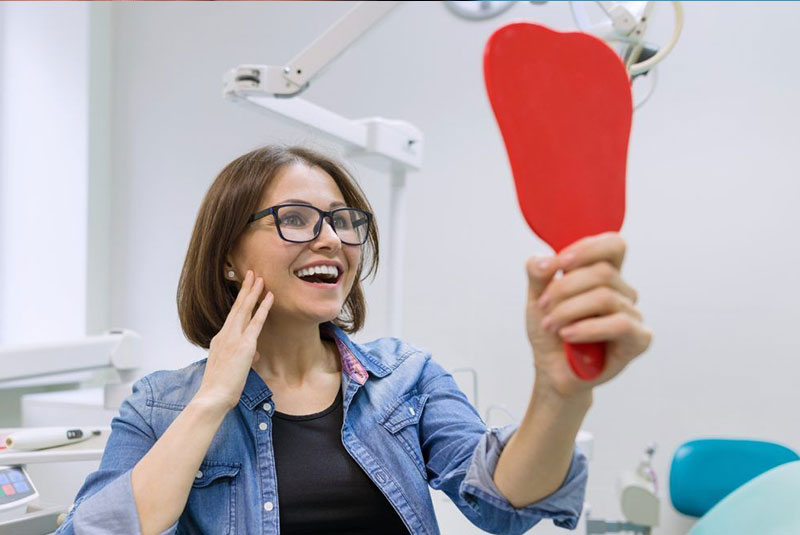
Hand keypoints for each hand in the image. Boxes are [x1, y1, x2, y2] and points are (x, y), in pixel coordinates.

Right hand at [196, 270, 273, 409]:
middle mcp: (224, 335)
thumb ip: (244, 357)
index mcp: (220, 340)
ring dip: (253, 292)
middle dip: (245, 289)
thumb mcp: (232, 368)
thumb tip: (255, 354)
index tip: (245, 288)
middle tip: (252, 274)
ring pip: (244, 309)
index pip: (232, 316)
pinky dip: (263, 308)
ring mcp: (233, 338)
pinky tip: (270, 297)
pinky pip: (256, 322)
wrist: (212, 397)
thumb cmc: (220, 387)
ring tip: (260, 278)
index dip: (239, 301)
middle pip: (237, 307)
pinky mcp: (243, 345)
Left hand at [525, 232, 651, 397]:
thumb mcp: (537, 299)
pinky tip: (568, 335)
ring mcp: (633, 315)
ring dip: (568, 310)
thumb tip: (543, 259)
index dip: (587, 249)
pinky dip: (588, 328)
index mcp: (603, 275)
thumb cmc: (550, 333)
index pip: (613, 245)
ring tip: (550, 325)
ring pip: (605, 297)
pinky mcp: (638, 339)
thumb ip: (538, 275)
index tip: (558, 264)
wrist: (552, 370)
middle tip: (543, 306)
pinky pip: (619, 324)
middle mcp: (622, 292)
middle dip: (564, 288)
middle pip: (602, 272)